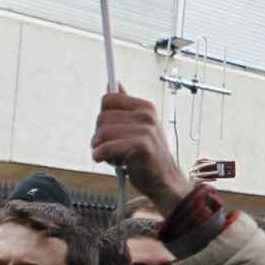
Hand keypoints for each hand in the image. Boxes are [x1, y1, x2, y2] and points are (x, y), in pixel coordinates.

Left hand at [91, 88, 191, 215]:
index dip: (104, 117)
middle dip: (100, 136)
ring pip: (101, 133)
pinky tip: (112, 162)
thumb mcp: (138, 127)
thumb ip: (125, 107)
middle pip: (101, 118)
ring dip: (100, 148)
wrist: (165, 180)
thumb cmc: (147, 156)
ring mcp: (145, 130)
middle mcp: (146, 115)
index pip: (108, 99)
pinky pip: (106, 147)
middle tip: (112, 148)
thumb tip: (113, 84)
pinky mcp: (140, 146)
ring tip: (114, 156)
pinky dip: (102, 157)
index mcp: (145, 107)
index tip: (112, 131)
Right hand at [190, 157, 220, 183]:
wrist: (189, 185)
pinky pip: (204, 179)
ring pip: (204, 174)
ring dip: (211, 172)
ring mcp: (193, 176)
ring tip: (217, 172)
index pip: (197, 161)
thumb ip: (204, 169)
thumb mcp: (198, 172)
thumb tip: (214, 168)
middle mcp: (192, 171)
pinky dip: (210, 179)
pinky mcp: (196, 181)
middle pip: (200, 166)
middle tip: (215, 163)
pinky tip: (215, 179)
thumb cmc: (196, 177)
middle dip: (208, 164)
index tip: (209, 158)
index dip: (202, 159)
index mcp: (192, 167)